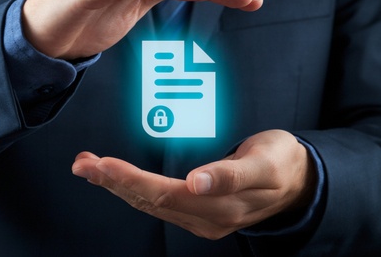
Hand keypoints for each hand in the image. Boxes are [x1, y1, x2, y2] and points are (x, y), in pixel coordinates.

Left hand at [71, 130, 315, 239]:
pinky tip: (112, 178)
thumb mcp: (265, 162)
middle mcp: (205, 217)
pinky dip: (130, 188)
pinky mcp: (196, 212)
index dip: (131, 180)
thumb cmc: (280, 163)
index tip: (103, 165)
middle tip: (82, 164)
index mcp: (221, 205)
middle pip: (149, 201)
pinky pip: (155, 203)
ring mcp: (199, 218)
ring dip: (114, 186)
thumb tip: (199, 181)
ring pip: (148, 204)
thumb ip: (233, 173)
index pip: (165, 194)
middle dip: (112, 182)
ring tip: (87, 167)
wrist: (297, 182)